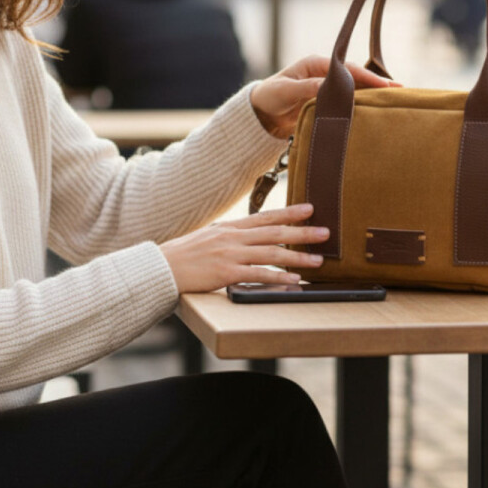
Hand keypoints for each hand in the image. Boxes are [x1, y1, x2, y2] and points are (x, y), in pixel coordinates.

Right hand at [159, 204, 329, 293]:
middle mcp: (232, 237)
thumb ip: (230, 236)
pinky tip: (294, 280)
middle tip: (325, 232)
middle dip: (302, 232)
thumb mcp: (208, 237)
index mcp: (229, 227)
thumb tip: (250, 237)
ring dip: (298, 257)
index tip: (310, 208)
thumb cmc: (184, 256)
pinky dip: (278, 277)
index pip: (265, 216)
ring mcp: (230, 254)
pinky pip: (258, 275)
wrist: (161, 268)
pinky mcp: (225, 273)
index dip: (289, 212)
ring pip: (271, 253)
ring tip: (318, 260)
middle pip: (275, 232)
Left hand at [250, 54, 398, 137]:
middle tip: (401, 92)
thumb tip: (327, 87)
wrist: (260, 114)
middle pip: (356, 78)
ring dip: (373, 96)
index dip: (367, 77)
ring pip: (355, 90)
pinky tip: (377, 112)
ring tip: (396, 101)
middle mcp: (324, 74)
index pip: (347, 69)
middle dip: (377, 85)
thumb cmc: (269, 97)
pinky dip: (362, 106)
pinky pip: (348, 103)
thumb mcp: (285, 91)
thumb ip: (305, 88)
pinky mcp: (327, 103)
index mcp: (316, 64)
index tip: (386, 85)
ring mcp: (327, 88)